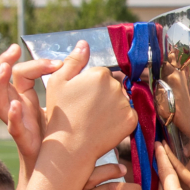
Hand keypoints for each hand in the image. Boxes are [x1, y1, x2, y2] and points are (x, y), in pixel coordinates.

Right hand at [0, 45, 59, 167]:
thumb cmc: (59, 134)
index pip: (20, 73)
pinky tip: (15, 105)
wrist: (58, 167)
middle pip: (0, 82)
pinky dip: (13, 116)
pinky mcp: (24, 139)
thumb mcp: (63, 103)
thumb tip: (83, 49)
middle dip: (3, 63)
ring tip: (4, 69)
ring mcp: (17, 123)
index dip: (34, 63)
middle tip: (13, 49)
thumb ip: (71, 78)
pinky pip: (13, 127)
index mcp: (25, 98)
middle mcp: (17, 108)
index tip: (56, 62)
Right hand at [43, 41, 137, 165]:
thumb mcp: (58, 82)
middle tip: (87, 110)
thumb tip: (84, 44)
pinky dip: (120, 120)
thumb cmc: (61, 114)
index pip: (101, 74)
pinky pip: (129, 115)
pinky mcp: (131, 120)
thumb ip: (73, 61)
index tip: (81, 98)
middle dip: (103, 95)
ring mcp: (125, 104)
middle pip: (113, 86)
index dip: (90, 86)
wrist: (70, 146)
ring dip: (112, 107)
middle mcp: (115, 86)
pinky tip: (105, 126)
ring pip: (121, 100)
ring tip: (95, 119)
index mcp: (99, 73)